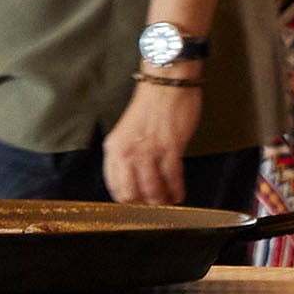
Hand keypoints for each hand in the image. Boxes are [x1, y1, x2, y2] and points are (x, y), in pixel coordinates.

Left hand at [102, 76, 203, 203]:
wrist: (166, 84)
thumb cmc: (150, 105)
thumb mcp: (127, 131)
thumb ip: (128, 153)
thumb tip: (138, 177)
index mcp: (114, 148)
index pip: (115, 185)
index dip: (127, 200)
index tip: (136, 205)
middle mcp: (128, 152)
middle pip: (132, 192)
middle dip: (144, 204)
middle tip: (154, 209)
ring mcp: (149, 151)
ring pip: (153, 189)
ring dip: (162, 201)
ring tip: (169, 203)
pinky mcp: (170, 148)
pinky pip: (172, 178)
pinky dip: (177, 190)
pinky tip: (180, 194)